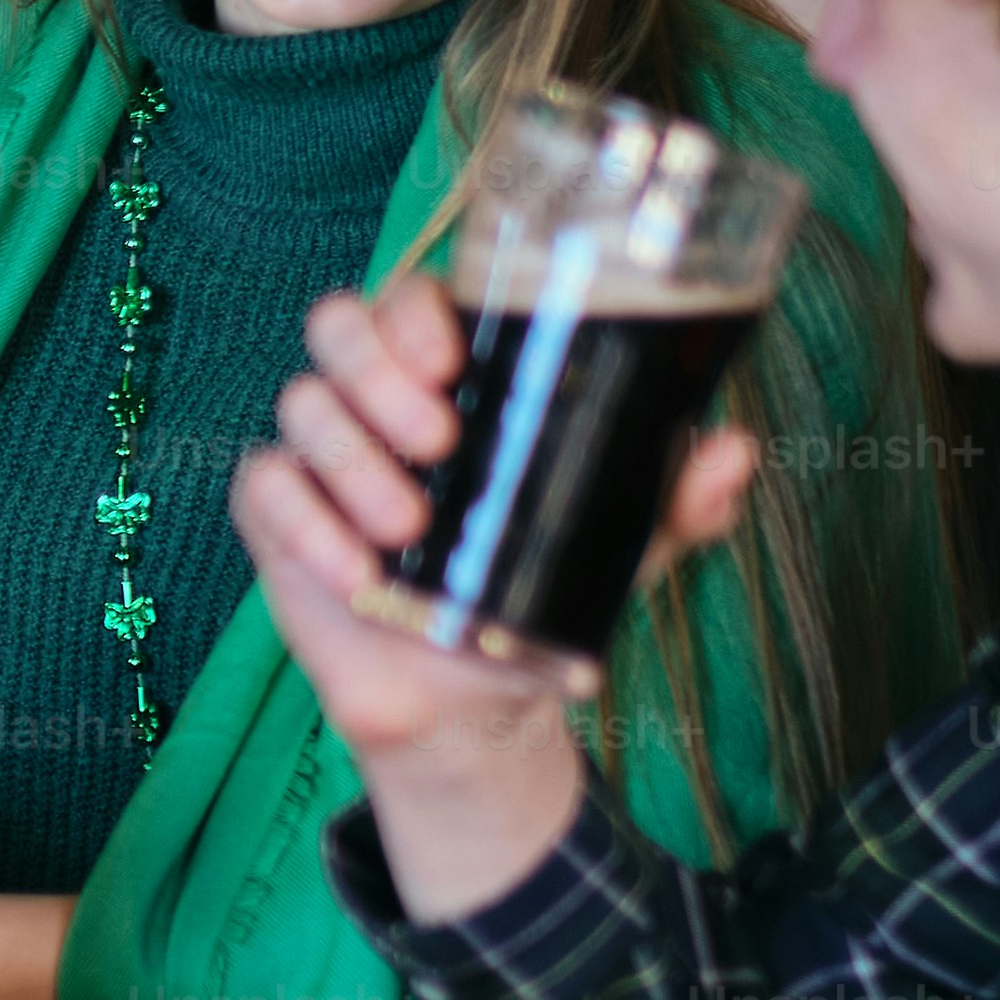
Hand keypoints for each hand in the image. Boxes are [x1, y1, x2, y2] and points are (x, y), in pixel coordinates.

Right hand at [232, 270, 755, 921]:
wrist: (472, 699)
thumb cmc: (534, 591)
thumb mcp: (617, 548)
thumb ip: (677, 503)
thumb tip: (733, 451)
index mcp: (451, 379)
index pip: (412, 300)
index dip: (415, 310)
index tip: (451, 360)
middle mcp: (376, 399)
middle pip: (338, 326)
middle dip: (378, 370)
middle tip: (437, 438)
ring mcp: (321, 453)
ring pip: (302, 402)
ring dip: (352, 457)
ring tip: (408, 525)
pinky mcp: (276, 515)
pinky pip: (265, 487)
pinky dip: (307, 524)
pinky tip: (356, 571)